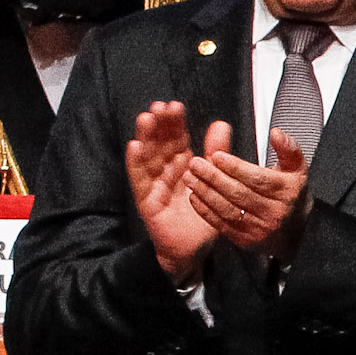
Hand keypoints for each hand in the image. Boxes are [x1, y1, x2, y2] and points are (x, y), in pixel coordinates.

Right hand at [128, 101, 217, 286]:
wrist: (194, 249)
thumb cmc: (205, 216)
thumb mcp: (216, 182)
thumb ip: (216, 153)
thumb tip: (221, 124)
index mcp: (183, 165)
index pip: (177, 138)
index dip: (175, 122)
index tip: (175, 105)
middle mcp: (166, 170)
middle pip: (159, 142)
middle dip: (159, 124)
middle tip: (160, 107)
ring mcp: (153, 183)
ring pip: (147, 155)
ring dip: (145, 136)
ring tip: (146, 119)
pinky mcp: (146, 198)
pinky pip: (139, 178)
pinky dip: (135, 162)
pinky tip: (134, 146)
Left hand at [184, 124, 312, 263]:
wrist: (297, 232)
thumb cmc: (290, 195)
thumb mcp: (296, 170)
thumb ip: (288, 149)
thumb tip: (276, 133)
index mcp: (287, 192)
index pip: (257, 178)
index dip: (235, 167)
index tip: (215, 155)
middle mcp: (275, 212)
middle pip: (239, 193)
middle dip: (213, 177)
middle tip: (194, 163)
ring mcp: (260, 229)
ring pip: (228, 209)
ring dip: (205, 192)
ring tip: (189, 177)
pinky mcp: (246, 240)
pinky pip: (222, 224)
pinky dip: (205, 211)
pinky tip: (194, 196)